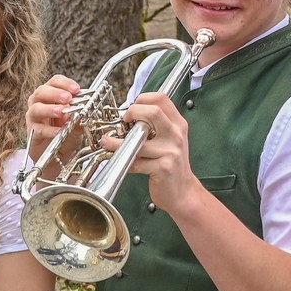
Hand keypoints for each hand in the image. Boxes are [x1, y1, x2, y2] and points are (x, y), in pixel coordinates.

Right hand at [25, 75, 82, 153]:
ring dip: (49, 109)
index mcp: (51, 95)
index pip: (55, 82)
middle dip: (55, 94)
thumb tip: (86, 110)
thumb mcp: (78, 123)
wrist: (59, 153)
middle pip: (42, 92)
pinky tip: (59, 131)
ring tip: (61, 112)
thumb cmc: (66, 132)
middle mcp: (39, 103)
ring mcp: (34, 117)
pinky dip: (49, 130)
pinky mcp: (33, 132)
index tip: (76, 89)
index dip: (65, 83)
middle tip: (68, 98)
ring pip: (36, 109)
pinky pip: (39, 129)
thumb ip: (81, 116)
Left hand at [116, 92, 199, 210]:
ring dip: (117, 142)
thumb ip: (156, 125)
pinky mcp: (163, 168)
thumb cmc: (172, 165)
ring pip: (139, 140)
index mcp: (178, 124)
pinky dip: (124, 160)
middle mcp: (176, 135)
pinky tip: (119, 160)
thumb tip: (131, 113)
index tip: (131, 108)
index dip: (142, 99)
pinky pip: (136, 161)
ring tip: (107, 142)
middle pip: (153, 112)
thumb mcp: (170, 139)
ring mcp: (170, 151)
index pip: (161, 99)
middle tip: (124, 120)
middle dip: (133, 112)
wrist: (183, 191)